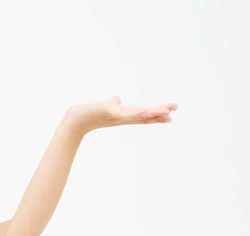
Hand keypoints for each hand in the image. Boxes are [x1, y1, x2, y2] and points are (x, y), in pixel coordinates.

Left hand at [62, 96, 177, 135]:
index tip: (170, 114)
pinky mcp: (109, 112)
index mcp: (122, 116)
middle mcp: (122, 117)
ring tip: (167, 111)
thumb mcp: (103, 107)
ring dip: (153, 112)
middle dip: (160, 113)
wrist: (74, 121)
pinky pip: (125, 113)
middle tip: (175, 112)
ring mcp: (116, 116)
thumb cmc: (87, 115)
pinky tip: (144, 111)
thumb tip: (118, 99)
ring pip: (138, 114)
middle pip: (144, 116)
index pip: (142, 115)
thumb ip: (112, 103)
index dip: (156, 115)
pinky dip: (135, 113)